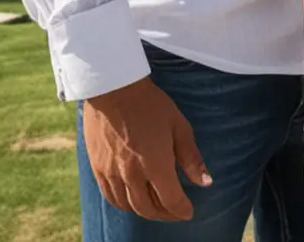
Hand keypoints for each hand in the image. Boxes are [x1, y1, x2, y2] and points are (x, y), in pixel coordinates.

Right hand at [81, 77, 209, 221]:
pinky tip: (132, 200)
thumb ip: (191, 157)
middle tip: (175, 212)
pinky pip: (111, 197)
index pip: (171, 200)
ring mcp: (112, 173)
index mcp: (156, 164)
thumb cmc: (151, 104)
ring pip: (129, 206)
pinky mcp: (97, 169)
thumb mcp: (179, 126)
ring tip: (157, 208)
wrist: (113, 89)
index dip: (182, 210)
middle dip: (165, 214)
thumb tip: (205, 182)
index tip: (189, 211)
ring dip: (145, 212)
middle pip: (149, 208)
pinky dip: (124, 204)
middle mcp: (132, 174)